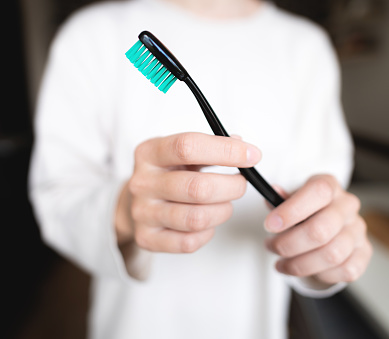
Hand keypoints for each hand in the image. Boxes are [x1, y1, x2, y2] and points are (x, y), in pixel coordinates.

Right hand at [115, 132, 261, 252]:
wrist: (136, 202)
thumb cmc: (167, 173)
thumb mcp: (180, 153)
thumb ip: (210, 147)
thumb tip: (243, 148)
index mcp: (149, 153)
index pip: (188, 147)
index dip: (225, 151)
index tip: (252, 155)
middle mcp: (141, 183)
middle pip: (197, 188)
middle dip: (231, 186)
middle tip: (241, 184)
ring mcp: (142, 213)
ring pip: (196, 218)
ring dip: (223, 211)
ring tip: (225, 203)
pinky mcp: (147, 239)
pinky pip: (188, 242)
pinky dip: (208, 233)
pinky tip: (208, 221)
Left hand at [264, 175, 371, 284]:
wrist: (327, 228)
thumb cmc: (305, 212)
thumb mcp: (290, 201)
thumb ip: (280, 200)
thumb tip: (272, 192)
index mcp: (330, 186)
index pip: (318, 192)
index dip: (292, 210)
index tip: (270, 225)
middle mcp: (348, 206)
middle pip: (321, 230)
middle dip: (288, 245)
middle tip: (271, 247)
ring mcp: (358, 230)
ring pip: (331, 255)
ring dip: (299, 264)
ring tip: (282, 262)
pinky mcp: (364, 252)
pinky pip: (345, 270)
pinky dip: (320, 274)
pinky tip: (306, 269)